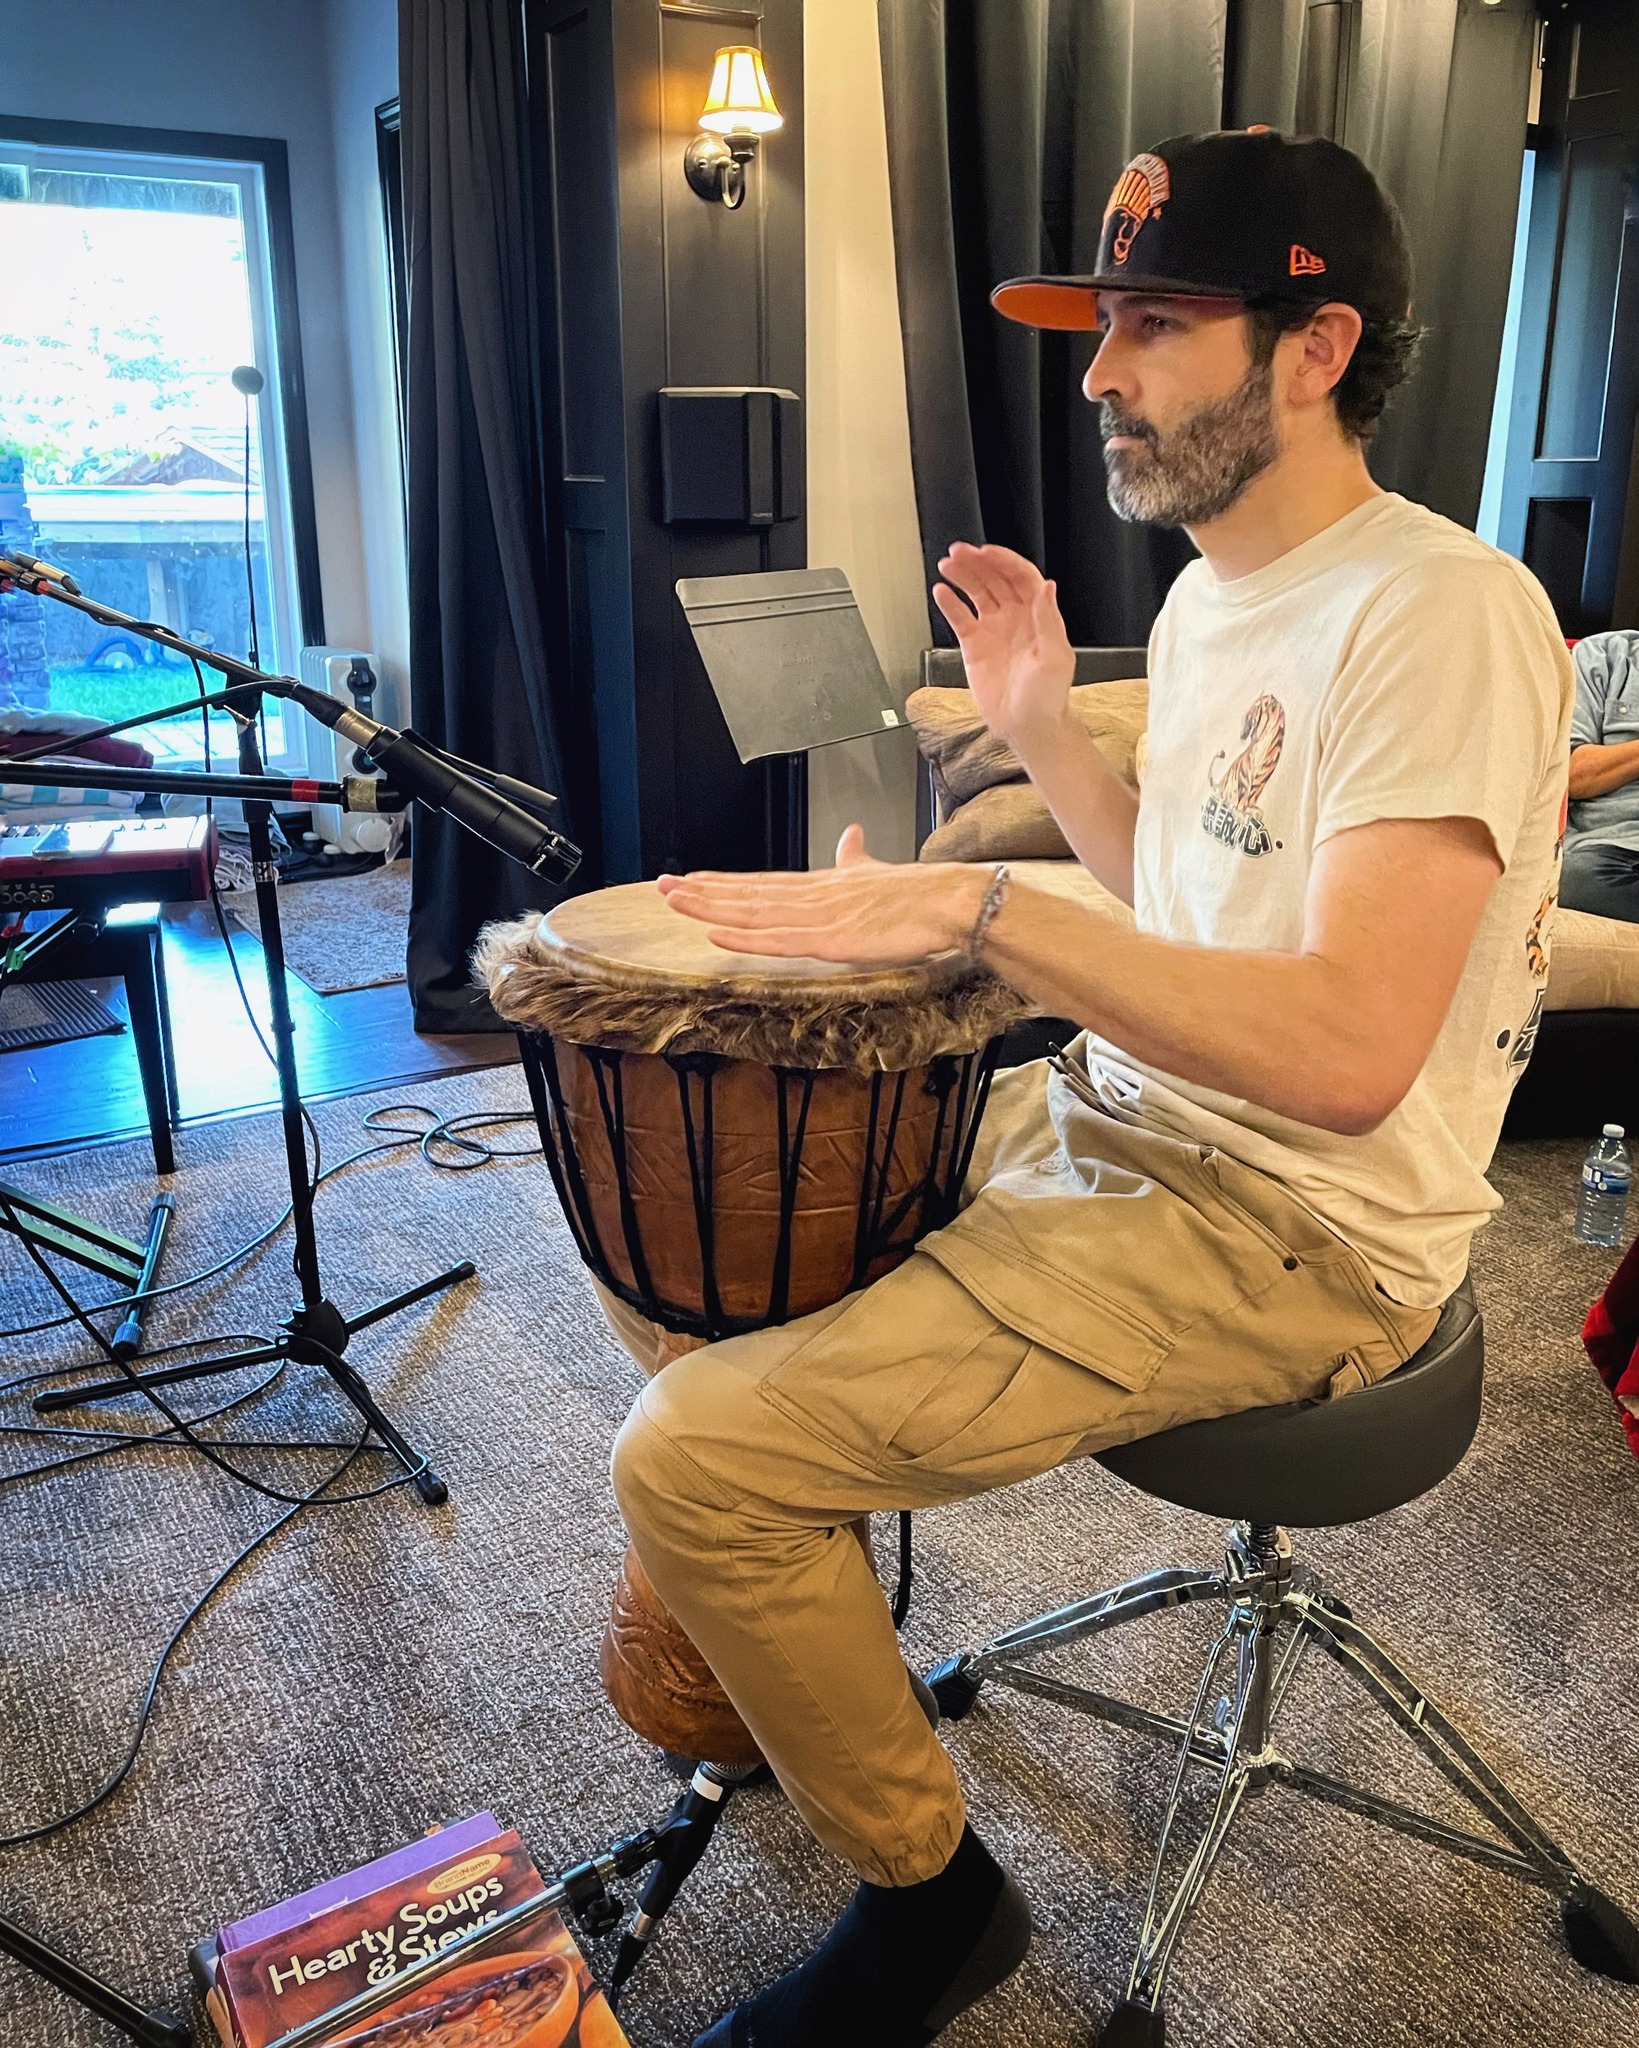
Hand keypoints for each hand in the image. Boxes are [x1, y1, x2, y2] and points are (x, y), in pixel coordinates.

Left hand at [657, 825, 987, 964]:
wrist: (948, 901)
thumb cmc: (918, 894)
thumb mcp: (877, 873)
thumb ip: (856, 858)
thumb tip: (850, 833)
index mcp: (820, 885)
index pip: (761, 883)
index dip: (723, 882)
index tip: (690, 879)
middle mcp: (811, 896)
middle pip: (746, 894)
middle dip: (702, 890)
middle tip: (661, 886)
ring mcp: (818, 917)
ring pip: (752, 912)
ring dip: (710, 907)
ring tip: (674, 901)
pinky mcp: (831, 939)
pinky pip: (777, 939)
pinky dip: (743, 935)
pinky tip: (715, 931)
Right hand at [933, 542, 1075, 750]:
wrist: (1027, 727)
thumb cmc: (1047, 697)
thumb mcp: (1054, 656)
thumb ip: (1049, 620)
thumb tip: (1048, 586)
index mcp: (1037, 616)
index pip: (1020, 577)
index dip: (1003, 562)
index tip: (985, 552)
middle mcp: (1015, 618)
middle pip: (995, 579)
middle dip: (977, 563)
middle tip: (958, 552)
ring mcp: (994, 630)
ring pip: (976, 593)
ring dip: (962, 576)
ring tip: (946, 564)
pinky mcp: (975, 646)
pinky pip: (960, 618)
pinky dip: (950, 604)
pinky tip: (941, 591)